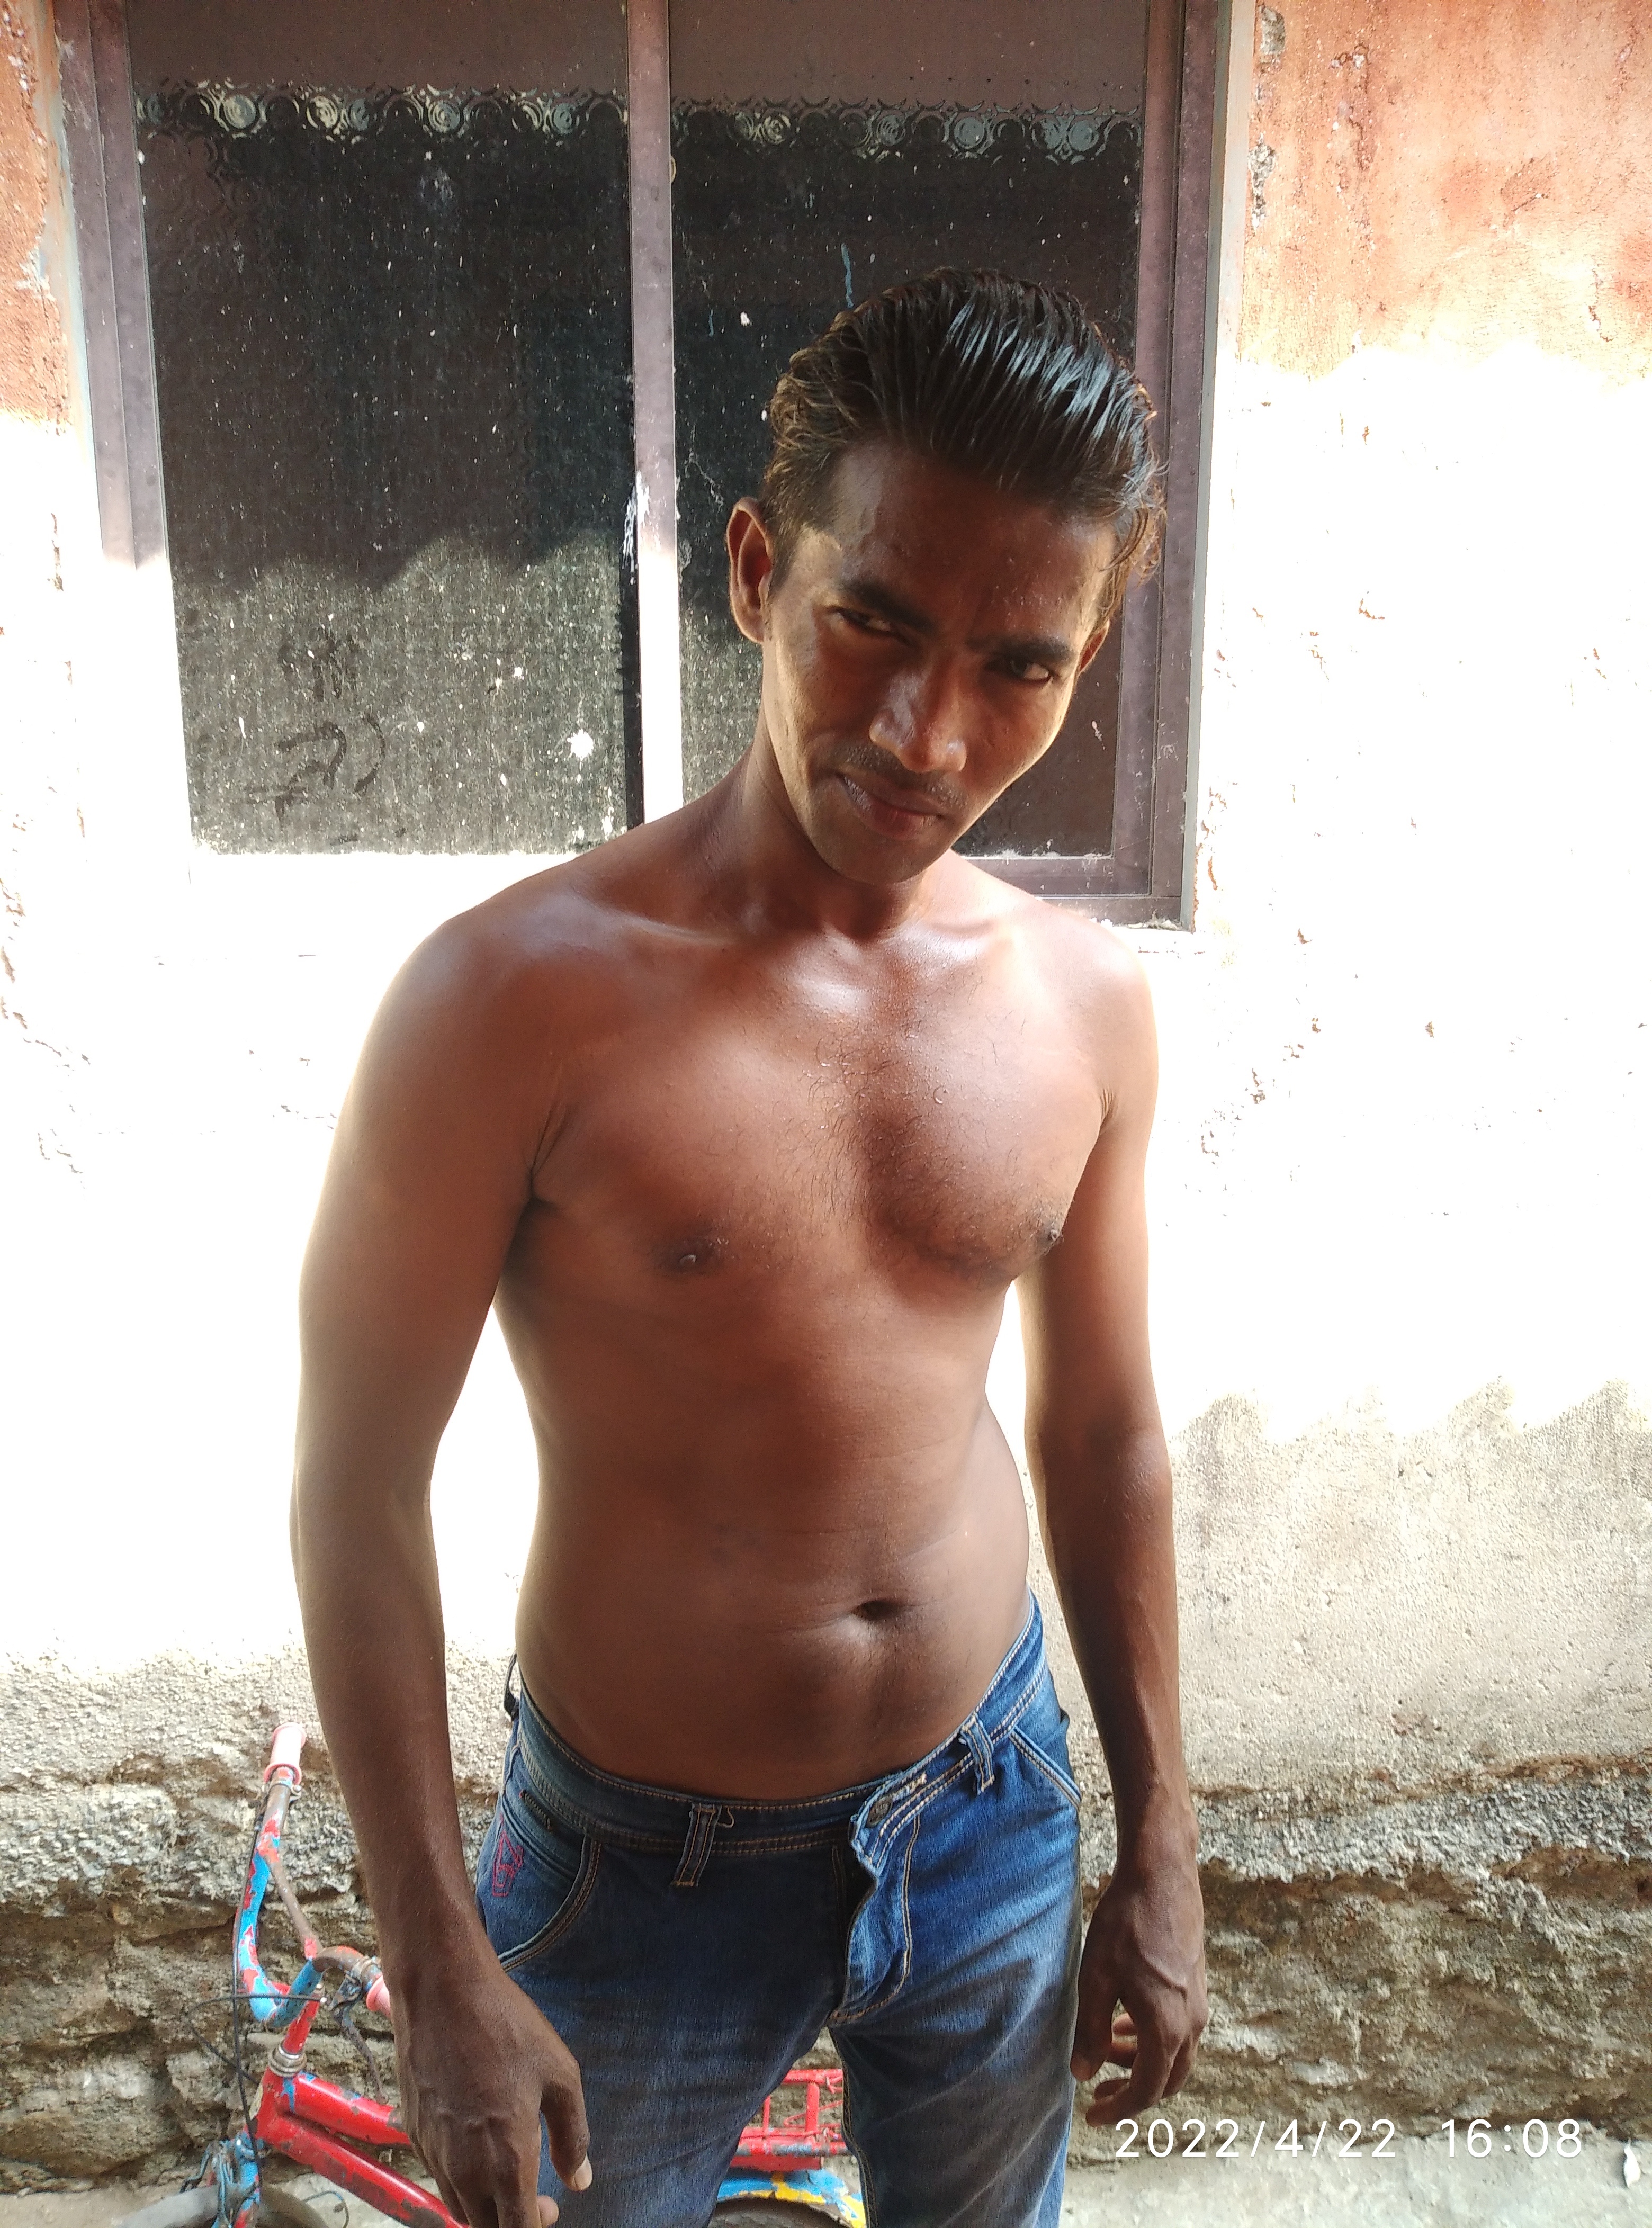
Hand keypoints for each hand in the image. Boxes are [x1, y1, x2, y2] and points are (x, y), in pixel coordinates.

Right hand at [393, 1932, 591, 2227]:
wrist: (442, 1993)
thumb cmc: (507, 2028)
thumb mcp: (560, 2075)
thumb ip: (573, 2136)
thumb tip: (580, 2180)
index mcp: (507, 2161)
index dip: (536, 2226)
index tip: (552, 2209)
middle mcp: (465, 2170)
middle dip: (511, 2223)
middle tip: (535, 2198)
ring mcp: (435, 2155)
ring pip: (459, 2208)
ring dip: (485, 2207)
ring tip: (508, 2177)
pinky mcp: (415, 2135)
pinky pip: (439, 2178)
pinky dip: (461, 2181)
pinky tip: (478, 2147)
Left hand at [1069, 1823, 1205, 2125]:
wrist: (1162, 1876)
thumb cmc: (1126, 1924)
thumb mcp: (1096, 1977)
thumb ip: (1091, 2030)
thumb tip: (1082, 2074)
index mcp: (1166, 2028)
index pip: (1147, 2090)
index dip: (1119, 2109)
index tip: (1092, 2116)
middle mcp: (1191, 2023)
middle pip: (1166, 2079)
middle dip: (1133, 2091)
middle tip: (1098, 2092)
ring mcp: (1198, 2004)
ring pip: (1175, 2055)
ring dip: (1143, 2062)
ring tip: (1108, 2050)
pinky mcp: (1197, 1985)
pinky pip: (1180, 2030)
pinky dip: (1154, 2039)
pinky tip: (1127, 2019)